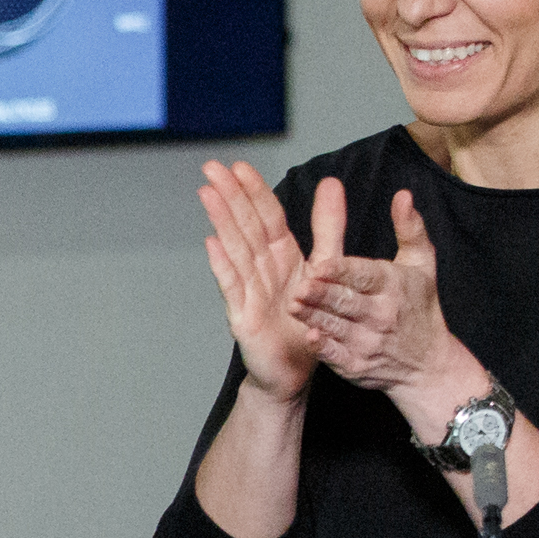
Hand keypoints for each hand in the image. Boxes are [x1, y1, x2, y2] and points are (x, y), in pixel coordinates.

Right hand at [195, 161, 318, 401]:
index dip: (254, 191)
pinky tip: (211, 244)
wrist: (294, 370)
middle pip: (245, 226)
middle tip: (212, 167)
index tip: (240, 166)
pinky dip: (222, 266)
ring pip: (236, 249)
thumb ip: (329, 227)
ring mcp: (249, 291)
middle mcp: (263, 269)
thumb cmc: (307, 321)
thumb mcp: (328, 267)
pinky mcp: (243, 316)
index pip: (267, 216)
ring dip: (221, 220)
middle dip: (230, 195)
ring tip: (207, 194)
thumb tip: (331, 183)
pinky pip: (233, 287)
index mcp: (282, 256)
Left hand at [289, 182, 480, 413]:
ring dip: (314, 316)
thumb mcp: (422, 265)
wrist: (428, 365)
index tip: (321, 264)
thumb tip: (403, 195)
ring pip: (336, 326)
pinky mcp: (355, 365)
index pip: (366, 276)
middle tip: (301, 285)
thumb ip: (410, 229)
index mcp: (393, 286)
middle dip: (324, 294)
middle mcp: (381, 314)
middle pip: (347, 302)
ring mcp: (367, 342)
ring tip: (293, 304)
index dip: (343, 272)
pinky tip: (309, 337)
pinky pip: (336, 355)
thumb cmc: (419, 306)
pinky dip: (323, 347)